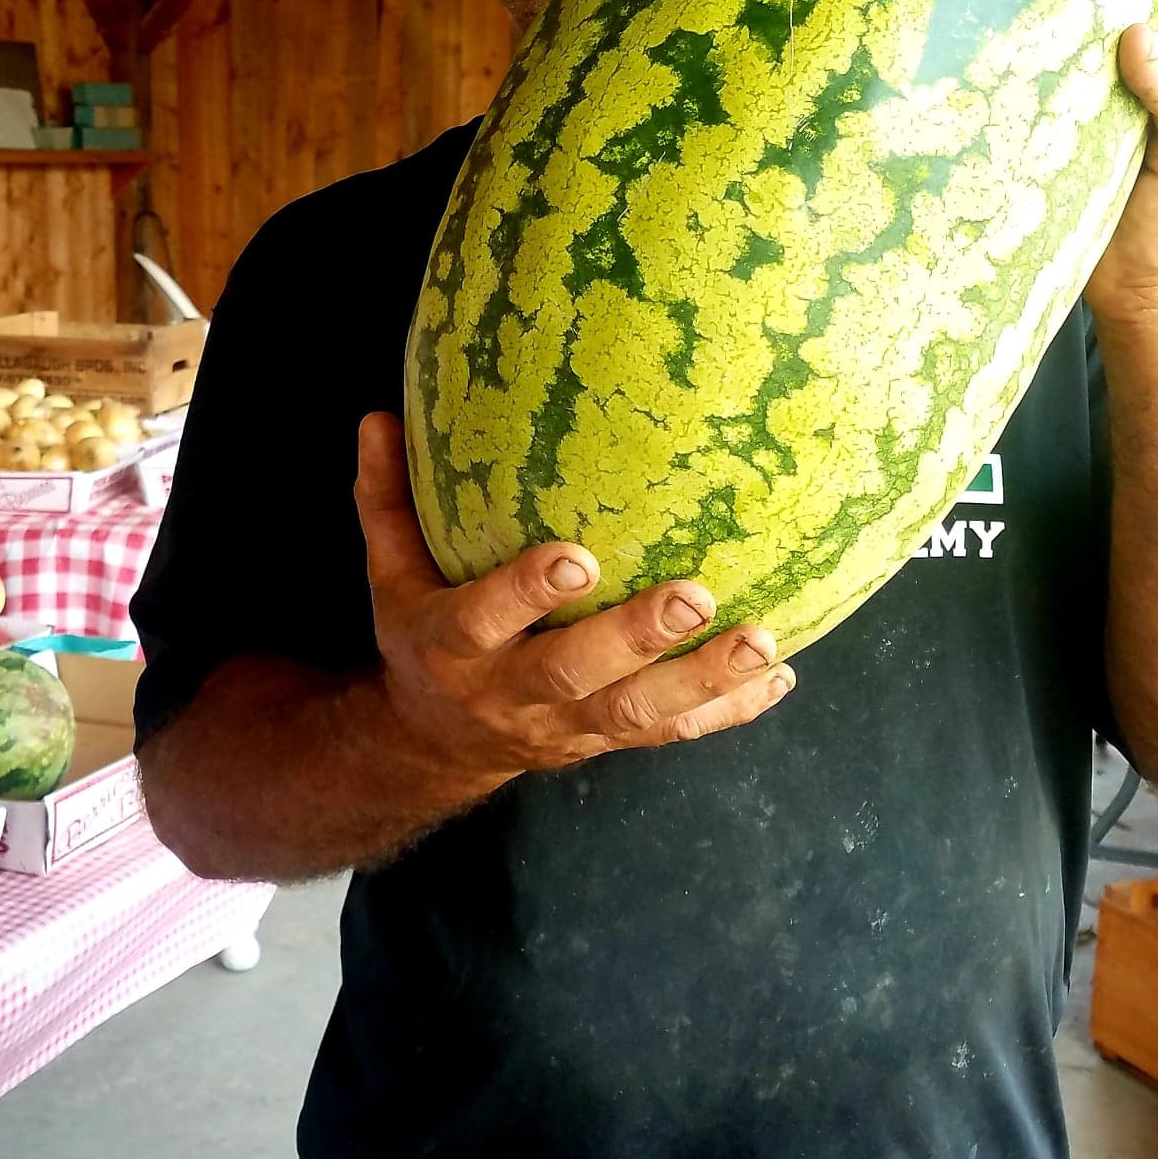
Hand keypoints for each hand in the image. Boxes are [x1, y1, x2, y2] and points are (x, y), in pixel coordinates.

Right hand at [353, 412, 794, 783]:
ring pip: (637, 714)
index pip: (484, 619)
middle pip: (574, 673)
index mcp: (452, 646)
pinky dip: (728, 710)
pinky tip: (780, 675)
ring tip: (761, 639)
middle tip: (695, 596)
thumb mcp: (390, 572)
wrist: (434, 744)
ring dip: (703, 679)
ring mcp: (566, 726)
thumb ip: (386, 498)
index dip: (526, 593)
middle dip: (634, 639)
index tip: (576, 556)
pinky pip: (673, 735)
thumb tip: (377, 414)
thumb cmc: (424, 631)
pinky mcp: (608, 741)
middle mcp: (511, 692)